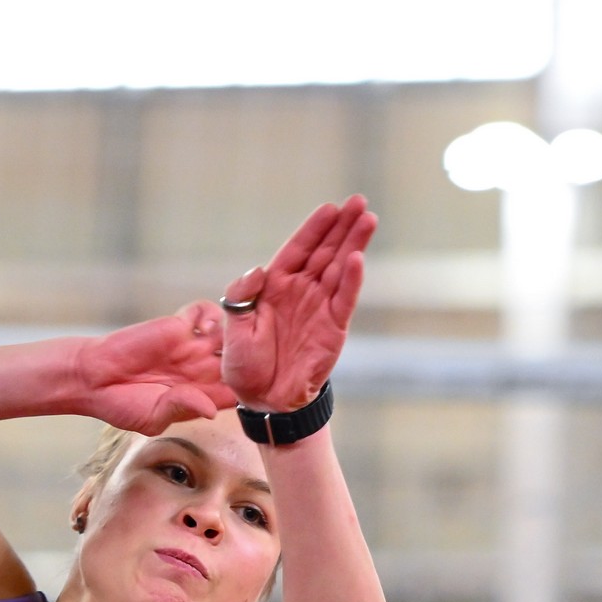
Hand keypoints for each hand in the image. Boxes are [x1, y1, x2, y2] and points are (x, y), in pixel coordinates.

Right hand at [75, 302, 239, 434]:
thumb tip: (211, 411)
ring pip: (227, 334)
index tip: (256, 385)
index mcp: (201, 397)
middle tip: (252, 354)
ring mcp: (191, 347)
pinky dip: (210, 313)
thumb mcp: (152, 416)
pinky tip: (203, 327)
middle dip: (248, 356)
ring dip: (233, 332)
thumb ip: (181, 408)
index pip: (236, 392)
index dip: (248, 388)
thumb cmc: (121, 404)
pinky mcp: (176, 326)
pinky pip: (202, 313)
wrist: (92, 378)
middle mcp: (201, 371)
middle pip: (239, 360)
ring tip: (229, 339)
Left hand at [221, 196, 377, 414]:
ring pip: (339, 269)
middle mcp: (301, 291)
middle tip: (359, 201)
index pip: (298, 249)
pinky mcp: (333, 328)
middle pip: (325, 251)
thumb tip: (259, 270)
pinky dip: (351, 281)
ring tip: (368, 219)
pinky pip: (343, 300)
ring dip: (354, 244)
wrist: (264, 400)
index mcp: (275, 286)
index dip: (314, 228)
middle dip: (342, 226)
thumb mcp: (233, 329)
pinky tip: (358, 259)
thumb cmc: (245, 365)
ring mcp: (319, 308)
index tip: (329, 208)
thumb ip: (242, 296)